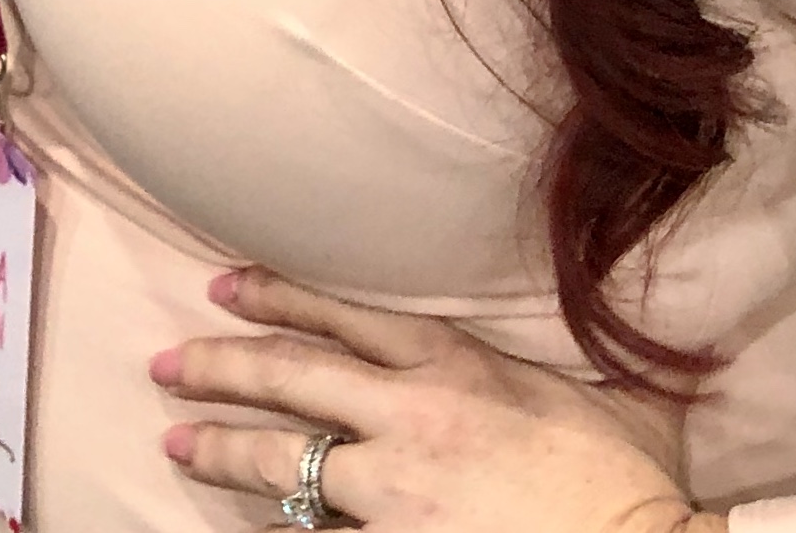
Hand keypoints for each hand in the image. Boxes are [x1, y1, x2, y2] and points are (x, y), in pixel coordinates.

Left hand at [151, 268, 714, 532]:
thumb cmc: (632, 487)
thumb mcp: (597, 397)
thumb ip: (543, 366)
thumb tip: (561, 328)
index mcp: (454, 365)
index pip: (339, 318)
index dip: (273, 297)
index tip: (222, 287)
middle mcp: (410, 418)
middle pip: (288, 380)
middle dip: (217, 369)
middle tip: (164, 365)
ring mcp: (395, 494)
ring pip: (283, 462)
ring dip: (222, 452)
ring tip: (177, 445)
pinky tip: (245, 532)